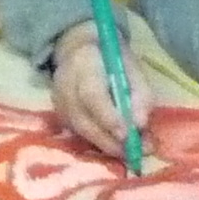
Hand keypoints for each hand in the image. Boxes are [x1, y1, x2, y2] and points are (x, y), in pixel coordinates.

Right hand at [49, 18, 147, 162]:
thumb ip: (140, 93)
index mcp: (83, 62)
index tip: (127, 135)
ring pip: (79, 130)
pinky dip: (97, 142)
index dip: (109, 117)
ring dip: (105, 145)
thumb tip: (141, 125)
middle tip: (132, 154)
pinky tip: (114, 146)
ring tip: (128, 154)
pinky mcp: (58, 113)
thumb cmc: (110, 55)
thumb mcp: (132, 66)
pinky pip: (77, 133)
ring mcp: (57, 100)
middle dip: (109, 140)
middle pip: (82, 119)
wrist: (77, 46)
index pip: (92, 95)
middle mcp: (64, 83)